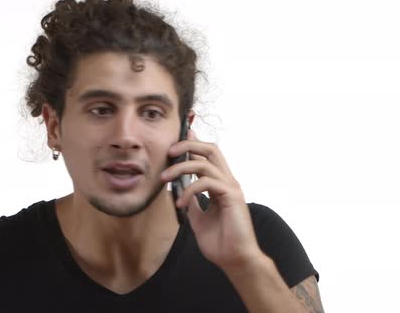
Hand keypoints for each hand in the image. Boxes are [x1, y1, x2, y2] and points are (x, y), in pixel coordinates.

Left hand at [161, 130, 262, 271]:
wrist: (234, 260)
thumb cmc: (220, 242)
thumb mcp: (198, 218)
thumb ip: (193, 202)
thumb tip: (180, 192)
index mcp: (221, 184)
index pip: (208, 156)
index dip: (193, 143)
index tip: (176, 139)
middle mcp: (227, 181)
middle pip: (211, 149)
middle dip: (188, 145)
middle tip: (169, 151)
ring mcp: (231, 187)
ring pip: (205, 163)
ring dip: (180, 168)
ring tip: (164, 179)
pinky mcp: (232, 196)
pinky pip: (206, 183)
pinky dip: (189, 190)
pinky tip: (180, 204)